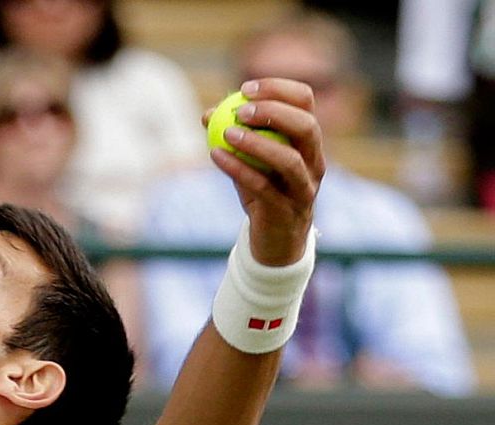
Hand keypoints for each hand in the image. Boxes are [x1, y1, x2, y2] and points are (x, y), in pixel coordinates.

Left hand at [206, 78, 324, 265]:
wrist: (275, 240)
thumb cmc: (264, 192)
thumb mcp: (250, 162)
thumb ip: (234, 138)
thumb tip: (207, 114)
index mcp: (308, 142)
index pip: (305, 103)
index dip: (279, 90)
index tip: (246, 88)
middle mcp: (314, 162)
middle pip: (307, 127)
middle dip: (274, 113)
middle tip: (241, 110)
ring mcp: (303, 188)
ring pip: (290, 160)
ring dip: (258, 143)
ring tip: (228, 134)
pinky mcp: (286, 210)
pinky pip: (263, 186)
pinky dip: (239, 169)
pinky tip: (216, 156)